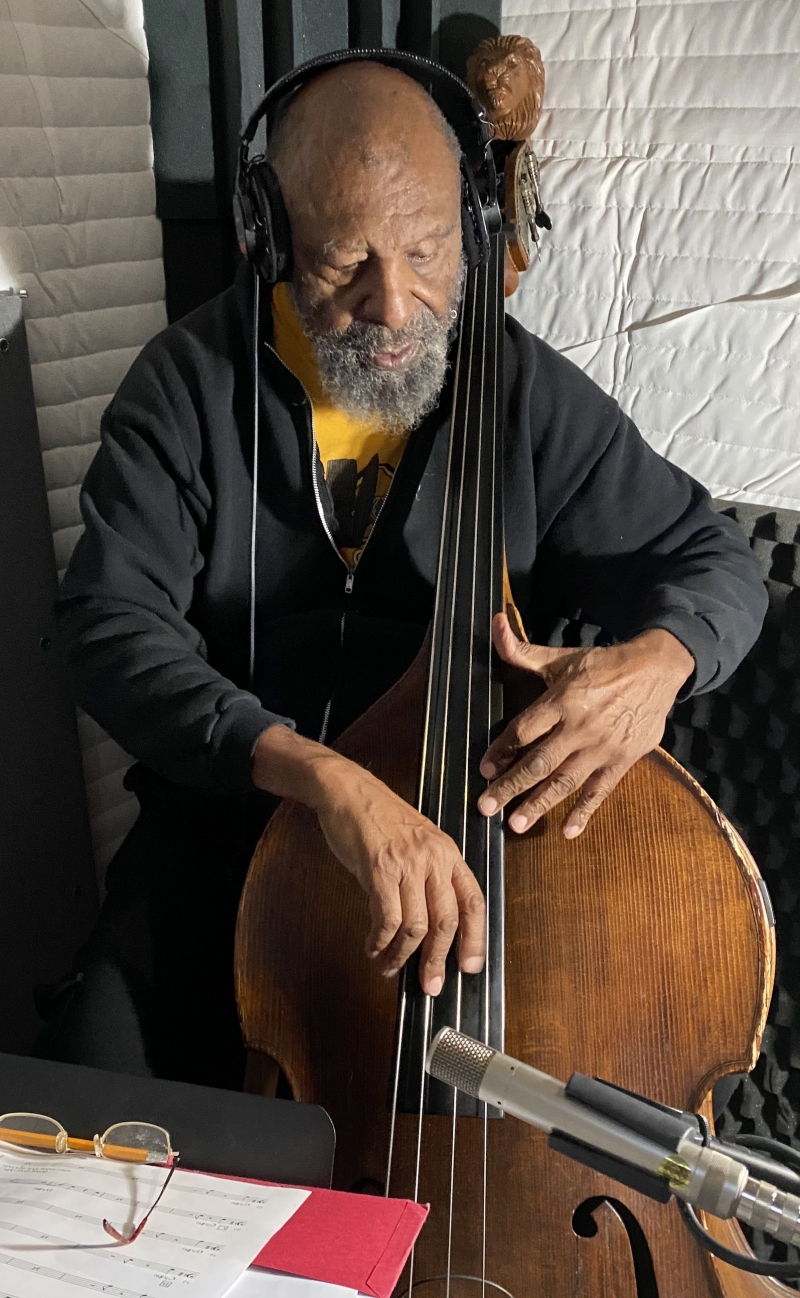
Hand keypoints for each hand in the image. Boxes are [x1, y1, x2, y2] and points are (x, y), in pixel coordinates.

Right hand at [253, 726, 485, 995]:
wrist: (347, 790)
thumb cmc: (379, 817)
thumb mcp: (417, 841)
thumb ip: (428, 876)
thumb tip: (430, 924)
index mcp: (448, 852)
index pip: (473, 901)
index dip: (475, 938)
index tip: (470, 966)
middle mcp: (433, 858)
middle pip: (446, 921)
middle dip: (437, 960)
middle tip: (429, 985)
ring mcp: (406, 864)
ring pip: (416, 925)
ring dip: (402, 955)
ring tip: (389, 966)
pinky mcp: (379, 869)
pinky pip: (385, 918)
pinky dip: (379, 941)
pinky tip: (372, 947)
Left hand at [477, 614, 693, 837]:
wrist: (656, 670)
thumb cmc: (603, 666)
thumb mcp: (562, 657)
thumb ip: (523, 650)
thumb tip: (494, 624)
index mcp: (562, 700)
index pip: (524, 730)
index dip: (501, 750)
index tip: (484, 769)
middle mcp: (580, 727)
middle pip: (539, 762)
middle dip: (511, 786)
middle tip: (486, 807)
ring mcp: (602, 747)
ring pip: (565, 781)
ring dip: (539, 804)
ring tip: (517, 824)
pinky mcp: (622, 760)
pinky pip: (600, 791)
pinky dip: (585, 812)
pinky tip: (568, 831)